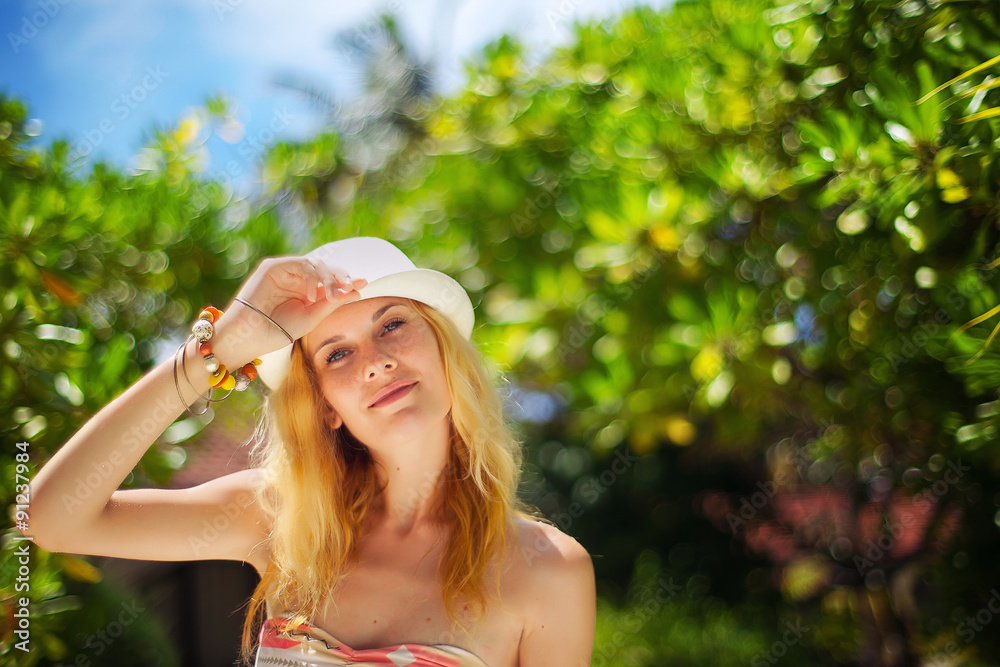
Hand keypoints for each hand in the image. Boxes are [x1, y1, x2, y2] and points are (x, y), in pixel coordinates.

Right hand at [214, 255, 368, 361]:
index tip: (363, 285)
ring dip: (329, 277)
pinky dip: (310, 277)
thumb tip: (356, 291)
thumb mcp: (312, 317)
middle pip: (327, 269)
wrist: (251, 335)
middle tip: (351, 286)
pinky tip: (311, 294)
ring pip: (316, 264)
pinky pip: (300, 264)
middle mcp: (298, 279)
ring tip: (332, 295)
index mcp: (308, 292)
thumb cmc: (279, 330)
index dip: (348, 282)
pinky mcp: (274, 267)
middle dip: (341, 277)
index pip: (332, 282)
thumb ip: (332, 303)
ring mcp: (286, 271)